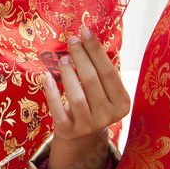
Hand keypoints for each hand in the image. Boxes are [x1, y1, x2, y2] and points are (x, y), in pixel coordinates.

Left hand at [44, 27, 129, 168]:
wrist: (82, 137)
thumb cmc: (94, 103)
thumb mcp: (104, 91)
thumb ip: (100, 70)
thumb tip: (86, 36)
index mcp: (122, 104)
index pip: (109, 72)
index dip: (96, 50)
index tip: (85, 30)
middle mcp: (107, 117)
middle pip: (92, 80)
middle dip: (81, 56)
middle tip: (72, 39)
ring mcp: (88, 126)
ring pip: (77, 96)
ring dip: (68, 73)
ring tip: (63, 58)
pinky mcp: (69, 131)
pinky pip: (59, 110)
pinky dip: (52, 93)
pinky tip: (47, 76)